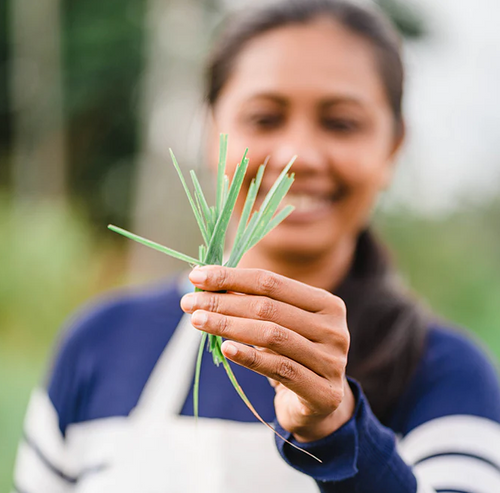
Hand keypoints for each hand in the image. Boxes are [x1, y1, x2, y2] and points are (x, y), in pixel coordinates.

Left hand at [181, 266, 354, 441]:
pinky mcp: (323, 392)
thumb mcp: (279, 324)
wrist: (319, 404)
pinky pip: (279, 368)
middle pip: (268, 308)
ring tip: (198, 321)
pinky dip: (249, 357)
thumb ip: (254, 303)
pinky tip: (224, 348)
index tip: (197, 276)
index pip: (271, 282)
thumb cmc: (293, 355)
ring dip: (228, 326)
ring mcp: (332, 361)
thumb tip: (206, 281)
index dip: (232, 277)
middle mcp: (334, 329)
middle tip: (189, 303)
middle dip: (223, 302)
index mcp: (326, 303)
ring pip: (271, 335)